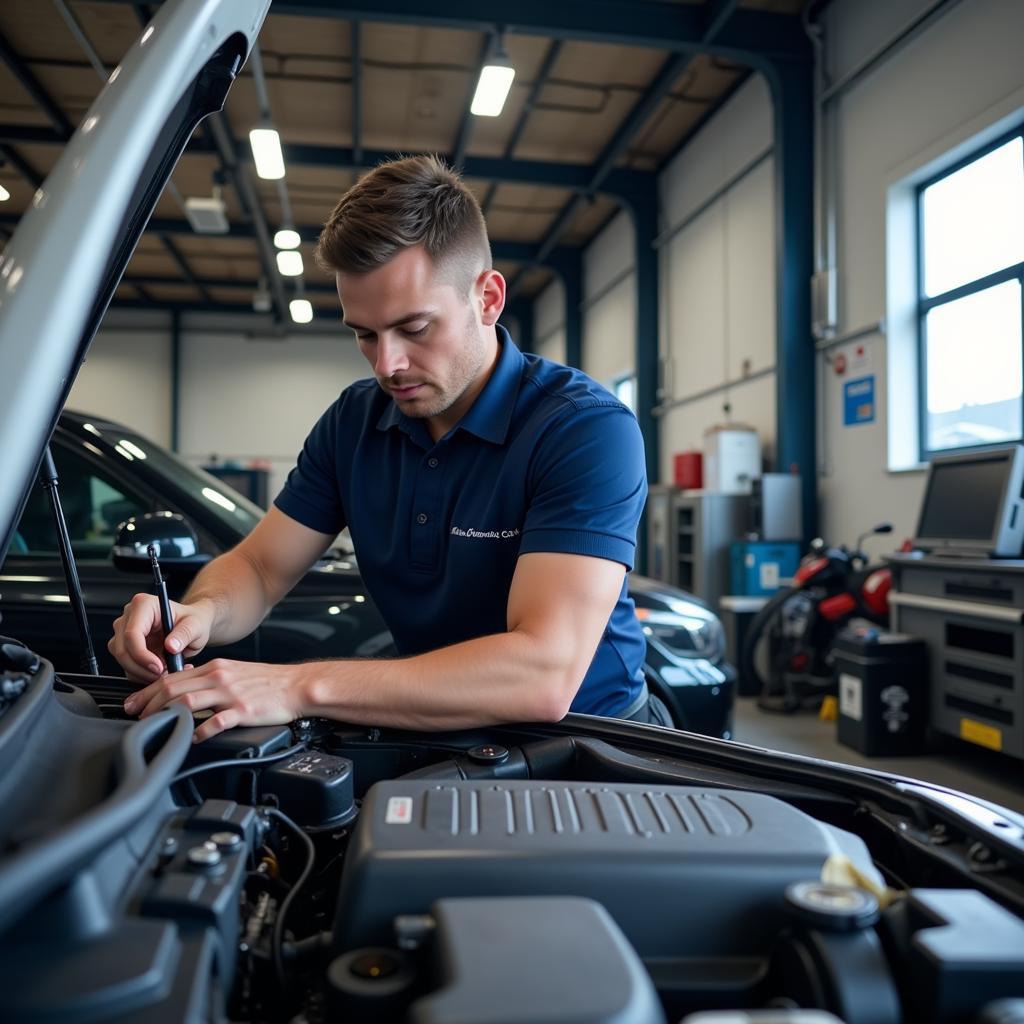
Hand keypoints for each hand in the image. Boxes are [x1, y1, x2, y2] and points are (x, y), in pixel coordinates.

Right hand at [109, 593, 214, 681]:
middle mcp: (128, 616)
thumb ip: (184, 634)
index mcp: (143, 605)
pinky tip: (163, 672)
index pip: (132, 634)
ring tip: (168, 672)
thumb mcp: (196, 626)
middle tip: (164, 675)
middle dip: (142, 668)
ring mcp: (123, 632)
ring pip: (122, 660)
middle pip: (122, 649)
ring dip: (143, 673)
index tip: (159, 668)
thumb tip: (170, 647)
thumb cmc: (193, 621)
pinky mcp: (125, 647)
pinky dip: (143, 675)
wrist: (191, 627)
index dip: (142, 655)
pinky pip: (128, 667)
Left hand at [123, 659, 310, 741]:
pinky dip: (200, 731)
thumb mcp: (235, 672)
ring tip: (155, 726)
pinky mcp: (243, 711)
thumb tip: (186, 690)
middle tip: (134, 716)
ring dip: (166, 715)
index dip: (148, 690)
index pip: (173, 676)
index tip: (134, 702)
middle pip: (174, 688)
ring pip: (188, 701)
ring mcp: (231, 694)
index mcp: (216, 668)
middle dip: (148, 703)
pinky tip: (193, 738)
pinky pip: (216, 721)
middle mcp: (220, 677)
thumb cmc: (268, 682)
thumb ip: (211, 680)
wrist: (296, 685)